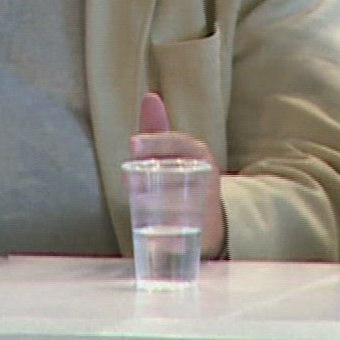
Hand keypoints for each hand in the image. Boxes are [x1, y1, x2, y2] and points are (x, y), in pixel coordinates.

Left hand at [130, 92, 227, 257]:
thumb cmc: (182, 178)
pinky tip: (157, 242)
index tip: (132, 144)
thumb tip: (150, 97)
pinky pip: (189, 239)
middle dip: (155, 179)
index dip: (156, 142)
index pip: (180, 143)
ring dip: (163, 207)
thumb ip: (157, 129)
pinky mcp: (204, 235)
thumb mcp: (173, 154)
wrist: (210, 219)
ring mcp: (208, 207)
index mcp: (199, 155)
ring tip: (140, 205)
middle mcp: (207, 178)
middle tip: (129, 181)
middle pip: (180, 177)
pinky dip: (173, 242)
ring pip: (185, 207)